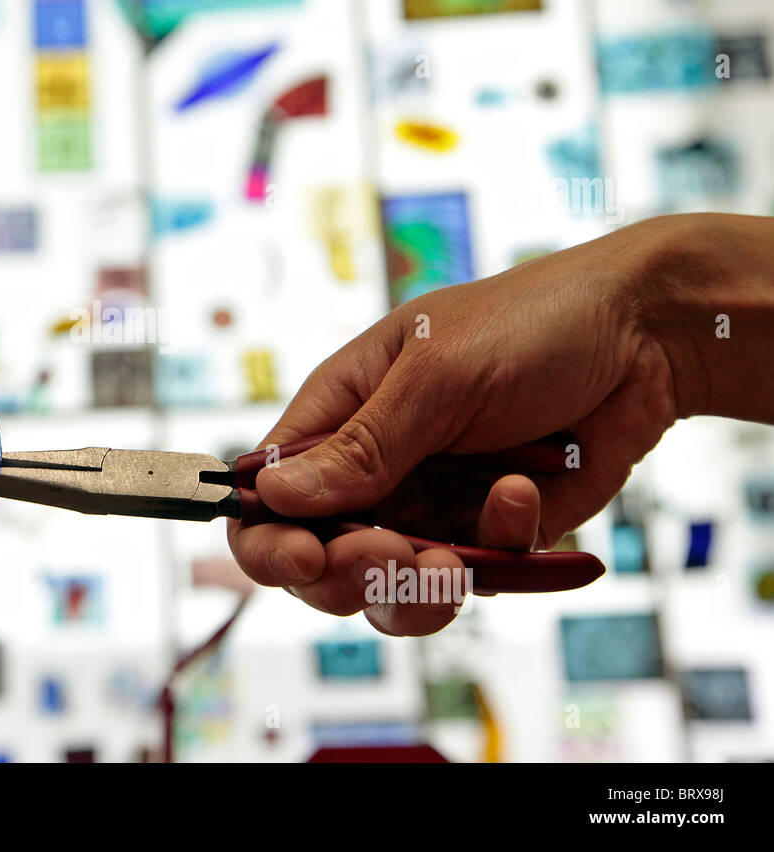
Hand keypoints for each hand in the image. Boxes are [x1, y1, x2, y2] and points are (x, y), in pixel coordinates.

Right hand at [229, 219, 685, 634]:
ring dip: (419, 587)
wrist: (647, 339)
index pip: (266, 494)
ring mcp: (430, 506)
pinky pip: (472, 576)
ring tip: (456, 561)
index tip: (307, 558)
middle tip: (398, 558)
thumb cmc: (529, 326)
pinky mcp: (488, 534)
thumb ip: (362, 447)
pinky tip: (526, 495)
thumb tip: (272, 498)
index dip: (269, 538)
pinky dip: (497, 549)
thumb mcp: (436, 376)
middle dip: (351, 573)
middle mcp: (372, 469)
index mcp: (338, 414)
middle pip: (320, 559)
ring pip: (390, 588)